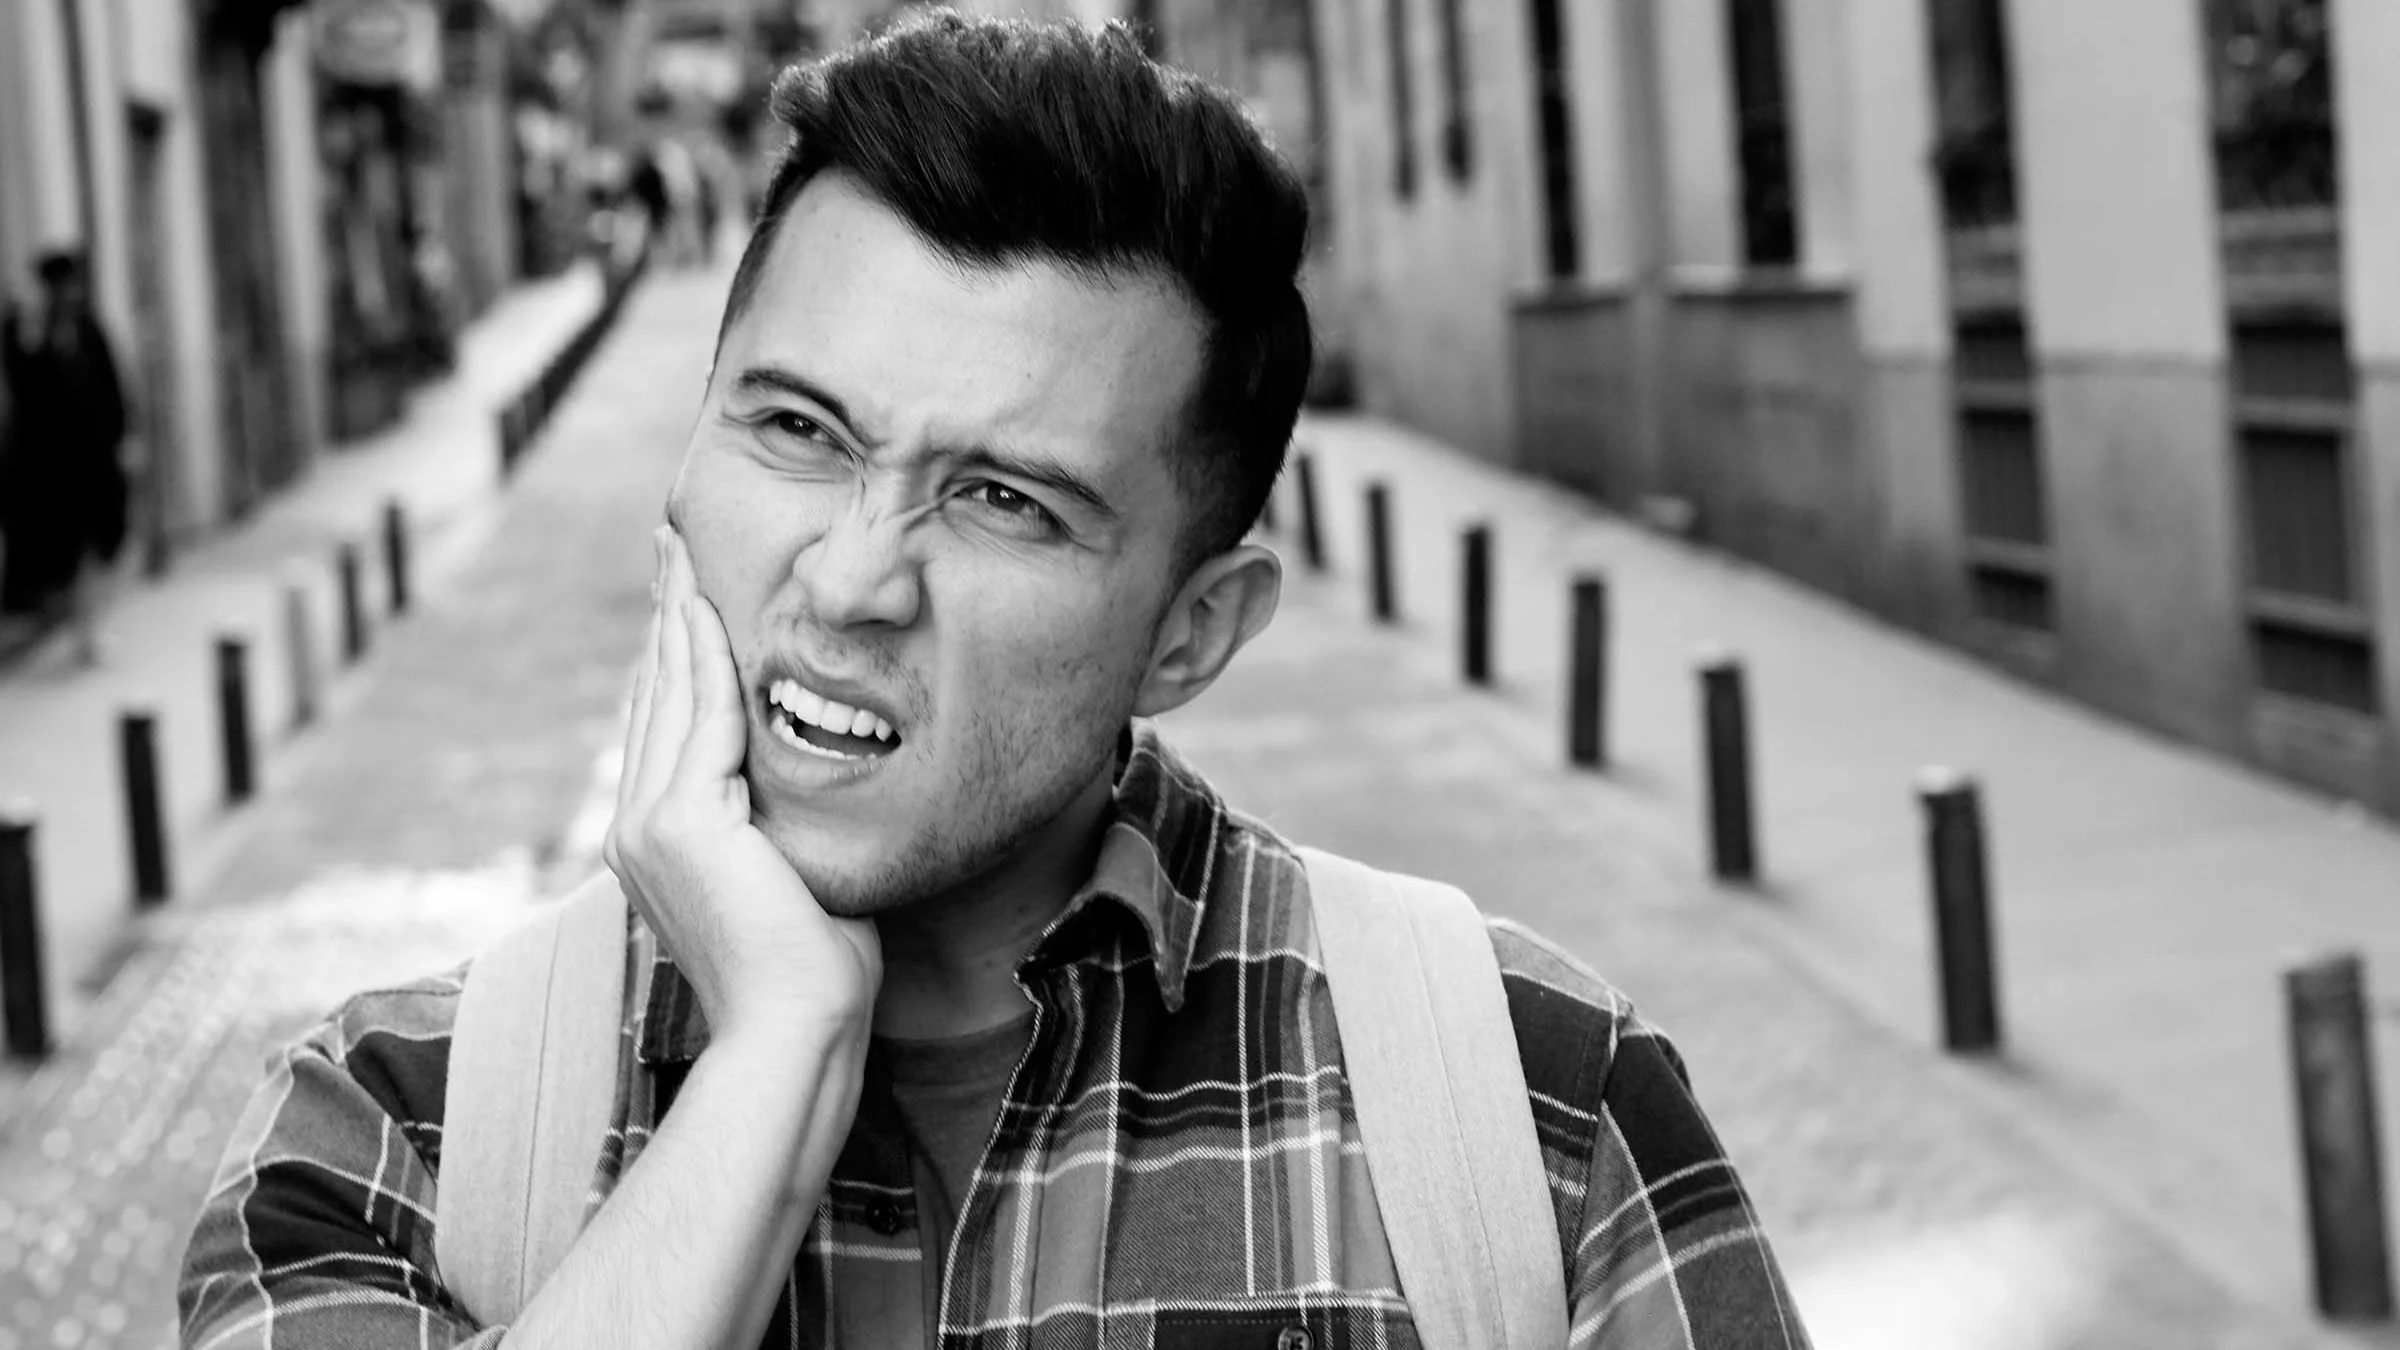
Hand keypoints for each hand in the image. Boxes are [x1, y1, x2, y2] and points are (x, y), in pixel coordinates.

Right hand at [602, 525, 881, 1045]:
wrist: (797, 1031)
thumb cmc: (816, 971)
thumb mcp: (795, 874)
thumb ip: (782, 822)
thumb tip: (814, 782)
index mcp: (658, 842)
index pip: (668, 723)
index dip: (677, 652)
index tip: (687, 594)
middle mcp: (638, 828)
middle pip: (655, 692)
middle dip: (667, 612)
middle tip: (673, 540)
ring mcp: (651, 826)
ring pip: (670, 693)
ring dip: (679, 614)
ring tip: (682, 549)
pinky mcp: (682, 825)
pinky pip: (703, 718)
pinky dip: (709, 658)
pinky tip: (712, 608)